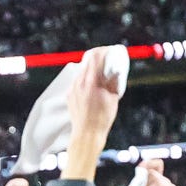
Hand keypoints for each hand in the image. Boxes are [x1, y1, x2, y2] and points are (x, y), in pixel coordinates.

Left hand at [60, 47, 126, 178]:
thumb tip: (116, 71)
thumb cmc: (102, 119)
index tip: (109, 50)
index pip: (95, 57)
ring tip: (99, 71)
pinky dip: (84, 79)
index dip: (103, 51)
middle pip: (86, 61)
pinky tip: (91, 84)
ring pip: (80, 71)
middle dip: (96, 57)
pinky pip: (76, 81)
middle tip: (105, 57)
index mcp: (91, 82)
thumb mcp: (113, 99)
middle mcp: (79, 83)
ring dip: (90, 68)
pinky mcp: (69, 95)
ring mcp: (72, 88)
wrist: (86, 134)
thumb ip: (113, 82)